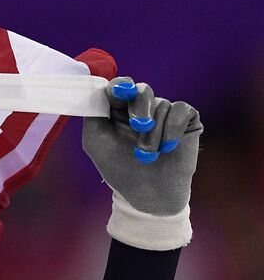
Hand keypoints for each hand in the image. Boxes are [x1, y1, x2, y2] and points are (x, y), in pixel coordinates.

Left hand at [82, 77, 202, 249]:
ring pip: (161, 105)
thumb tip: (94, 92)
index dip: (120, 86)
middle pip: (142, 91)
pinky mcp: (186, 119)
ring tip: (148, 155)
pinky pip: (180, 111)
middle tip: (139, 127)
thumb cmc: (119, 168)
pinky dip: (172, 129)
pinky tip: (168, 147)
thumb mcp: (96, 143)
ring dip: (153, 133)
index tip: (120, 91)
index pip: (119, 87)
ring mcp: (164, 112)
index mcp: (119, 110)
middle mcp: (142, 107)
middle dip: (139, 109)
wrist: (149, 194)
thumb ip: (93, 116)